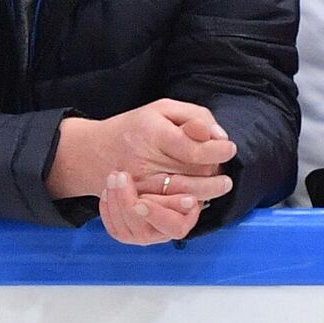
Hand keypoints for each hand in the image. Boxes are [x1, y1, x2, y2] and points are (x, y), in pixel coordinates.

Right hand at [49, 99, 238, 202]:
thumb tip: (219, 136)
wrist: (94, 152)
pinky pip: (165, 213)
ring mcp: (139, 185)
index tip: (229, 149)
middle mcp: (144, 161)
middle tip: (224, 177)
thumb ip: (197, 117)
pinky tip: (193, 199)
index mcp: (153, 133)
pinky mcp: (136, 201)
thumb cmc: (137, 127)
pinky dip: (184, 209)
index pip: (194, 149)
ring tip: (216, 187)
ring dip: (204, 194)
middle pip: (192, 176)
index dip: (217, 151)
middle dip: (213, 176)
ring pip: (181, 198)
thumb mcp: (165, 109)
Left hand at [98, 170, 205, 245]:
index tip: (141, 202)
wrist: (155, 173)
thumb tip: (188, 202)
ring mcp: (145, 237)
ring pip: (125, 232)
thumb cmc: (172, 174)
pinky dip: (108, 209)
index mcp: (185, 220)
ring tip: (114, 176)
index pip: (174, 227)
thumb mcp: (178, 177)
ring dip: (116, 201)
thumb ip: (180, 188)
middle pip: (143, 232)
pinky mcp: (127, 235)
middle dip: (128, 203)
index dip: (157, 215)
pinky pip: (114, 229)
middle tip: (122, 176)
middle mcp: (165, 234)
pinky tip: (108, 191)